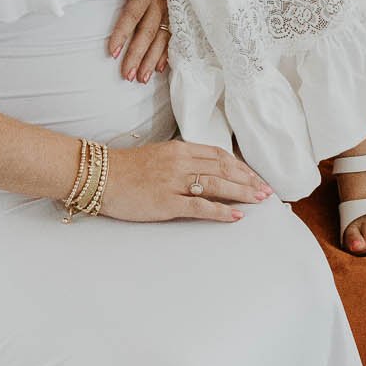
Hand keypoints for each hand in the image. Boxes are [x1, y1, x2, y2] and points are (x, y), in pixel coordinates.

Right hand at [99, 140, 271, 222]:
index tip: (254, 177)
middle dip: (248, 180)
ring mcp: (174, 182)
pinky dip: (220, 211)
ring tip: (259, 200)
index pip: (219, 155)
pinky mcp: (166, 202)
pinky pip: (200, 206)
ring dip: (241, 192)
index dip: (240, 167)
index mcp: (179, 149)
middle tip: (266, 190)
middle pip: (223, 168)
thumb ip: (180, 161)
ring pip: (217, 184)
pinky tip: (236, 216)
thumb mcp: (158, 156)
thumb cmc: (126, 169)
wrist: (99, 176)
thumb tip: (203, 172)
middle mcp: (180, 162)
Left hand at [108, 0, 168, 82]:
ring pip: (162, 38)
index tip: (112, 52)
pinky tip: (160, 69)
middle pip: (148, 31)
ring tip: (141, 79)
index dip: (122, 33)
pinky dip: (167, 53)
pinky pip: (175, 36)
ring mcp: (174, 6)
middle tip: (126, 76)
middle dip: (137, 55)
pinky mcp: (181, 12)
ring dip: (152, 60)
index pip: (132, 14)